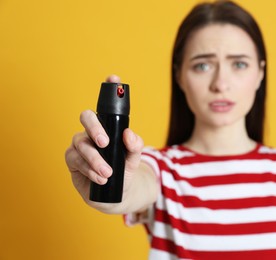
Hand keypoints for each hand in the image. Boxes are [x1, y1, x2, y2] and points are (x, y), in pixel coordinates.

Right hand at [65, 75, 144, 212]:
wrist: (117, 194)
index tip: (114, 78)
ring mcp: (80, 146)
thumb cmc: (125, 172)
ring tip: (108, 173)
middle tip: (105, 143)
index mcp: (109, 128)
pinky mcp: (72, 161)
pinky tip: (100, 178)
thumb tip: (128, 133)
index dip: (110, 88)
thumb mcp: (134, 159)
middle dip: (94, 127)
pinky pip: (75, 160)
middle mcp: (92, 133)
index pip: (107, 106)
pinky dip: (89, 169)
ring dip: (94, 159)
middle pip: (86, 117)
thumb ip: (135, 146)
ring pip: (80, 143)